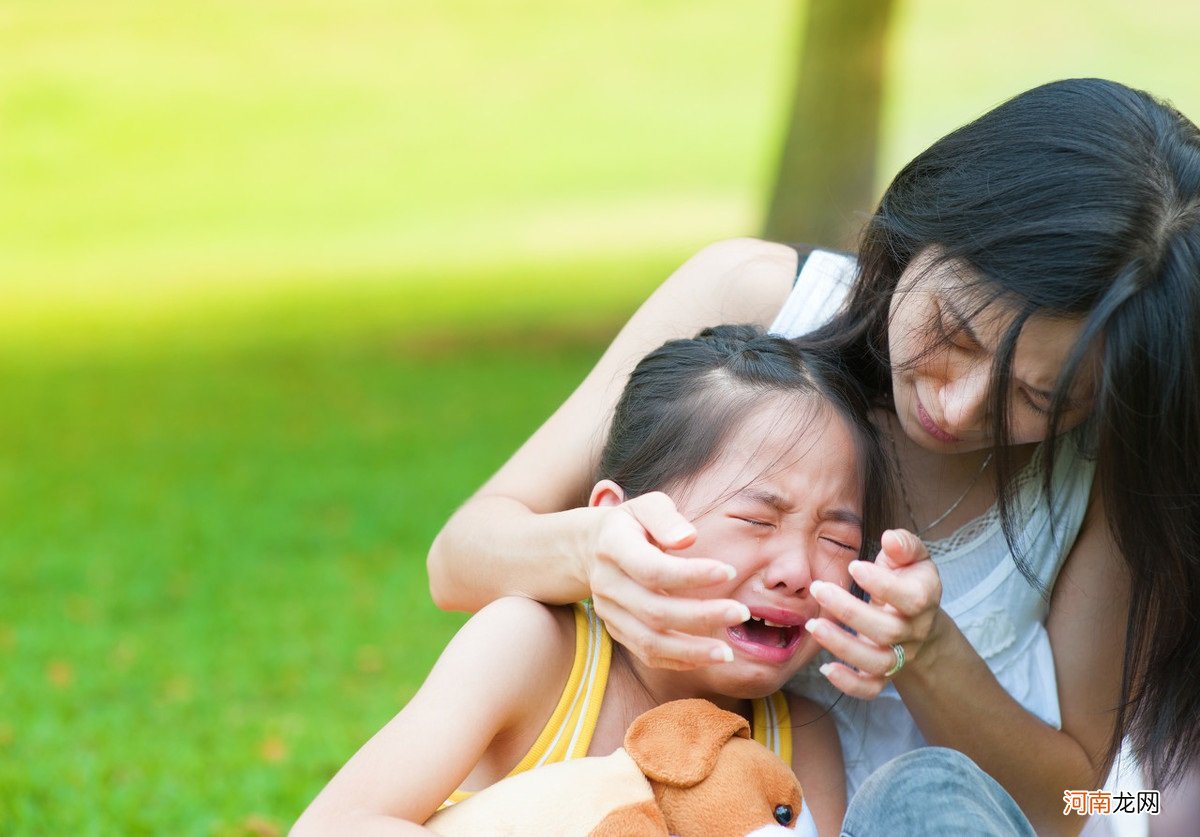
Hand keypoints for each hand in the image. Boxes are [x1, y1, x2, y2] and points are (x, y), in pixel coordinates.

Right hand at [588, 491, 747, 670]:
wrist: (591, 547)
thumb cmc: (633, 523)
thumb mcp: (647, 506)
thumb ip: (666, 518)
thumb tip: (689, 538)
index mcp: (613, 546)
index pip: (653, 569)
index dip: (692, 574)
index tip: (730, 571)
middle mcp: (607, 583)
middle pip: (654, 611)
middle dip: (702, 616)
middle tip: (742, 613)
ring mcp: (608, 612)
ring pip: (648, 641)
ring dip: (691, 650)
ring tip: (727, 653)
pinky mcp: (616, 630)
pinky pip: (646, 654)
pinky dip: (678, 660)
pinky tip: (706, 657)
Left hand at [804, 529, 942, 698]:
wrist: (918, 618)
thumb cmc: (907, 579)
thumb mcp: (912, 556)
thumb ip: (904, 544)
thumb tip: (889, 539)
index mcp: (924, 599)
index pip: (910, 598)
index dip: (882, 584)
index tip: (854, 566)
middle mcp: (913, 632)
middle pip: (886, 631)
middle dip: (849, 611)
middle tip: (818, 588)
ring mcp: (899, 656)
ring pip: (876, 662)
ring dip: (843, 647)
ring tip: (812, 626)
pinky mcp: (883, 673)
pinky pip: (870, 689)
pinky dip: (848, 685)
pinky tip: (825, 668)